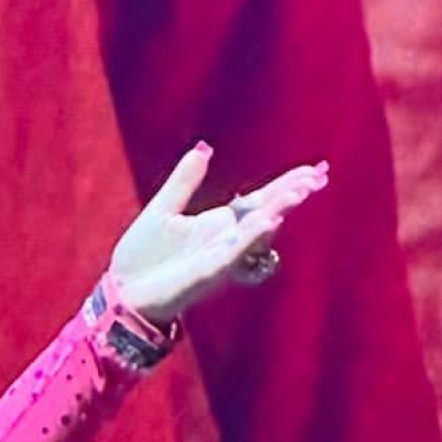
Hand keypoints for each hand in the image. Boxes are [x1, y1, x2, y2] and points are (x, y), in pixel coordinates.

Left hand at [108, 143, 328, 324]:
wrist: (121, 293)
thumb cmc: (140, 258)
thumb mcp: (162, 211)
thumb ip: (184, 182)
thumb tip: (203, 148)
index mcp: (217, 224)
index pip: (259, 200)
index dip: (285, 185)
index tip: (314, 169)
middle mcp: (225, 240)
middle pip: (266, 213)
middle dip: (291, 195)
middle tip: (319, 177)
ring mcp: (219, 257)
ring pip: (256, 233)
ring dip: (277, 212)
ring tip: (298, 192)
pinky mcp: (208, 273)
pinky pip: (235, 254)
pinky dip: (251, 239)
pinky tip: (267, 222)